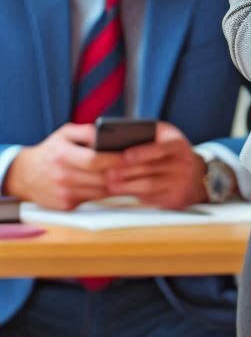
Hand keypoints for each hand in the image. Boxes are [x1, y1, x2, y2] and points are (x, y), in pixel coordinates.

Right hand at [2, 124, 122, 208]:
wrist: (23, 175)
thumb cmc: (51, 151)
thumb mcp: (65, 134)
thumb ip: (87, 131)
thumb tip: (108, 133)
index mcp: (63, 156)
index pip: (95, 160)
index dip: (115, 159)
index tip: (132, 155)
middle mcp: (62, 177)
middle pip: (101, 178)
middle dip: (123, 173)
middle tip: (141, 167)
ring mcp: (64, 193)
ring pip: (101, 191)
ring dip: (119, 185)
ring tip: (134, 176)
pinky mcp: (66, 205)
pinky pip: (93, 199)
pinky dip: (106, 192)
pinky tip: (117, 185)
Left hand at [104, 123, 206, 208]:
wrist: (193, 175)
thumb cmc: (169, 154)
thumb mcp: (163, 139)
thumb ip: (144, 136)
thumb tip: (113, 140)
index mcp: (178, 144)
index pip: (162, 148)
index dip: (143, 152)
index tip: (125, 155)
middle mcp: (183, 163)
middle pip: (152, 168)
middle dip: (128, 171)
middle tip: (108, 173)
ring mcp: (181, 182)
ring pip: (150, 185)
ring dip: (128, 185)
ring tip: (111, 184)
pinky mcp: (175, 198)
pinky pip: (152, 197)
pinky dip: (135, 195)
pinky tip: (122, 192)